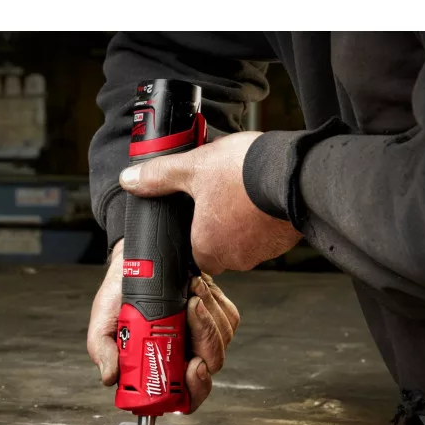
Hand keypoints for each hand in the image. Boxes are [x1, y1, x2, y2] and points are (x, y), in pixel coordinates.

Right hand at [86, 239, 239, 412]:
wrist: (132, 265)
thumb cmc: (119, 299)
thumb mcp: (103, 325)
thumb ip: (103, 351)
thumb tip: (110, 376)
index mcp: (160, 369)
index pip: (187, 398)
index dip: (195, 389)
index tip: (192, 367)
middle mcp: (185, 357)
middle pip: (211, 365)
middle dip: (205, 340)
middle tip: (191, 315)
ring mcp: (204, 338)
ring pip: (222, 340)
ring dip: (207, 315)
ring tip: (187, 297)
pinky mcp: (218, 316)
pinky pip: (227, 317)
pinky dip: (214, 301)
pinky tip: (196, 289)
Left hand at [119, 131, 302, 274]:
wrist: (293, 171)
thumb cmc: (242, 173)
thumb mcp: (192, 168)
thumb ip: (159, 177)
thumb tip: (131, 179)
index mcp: (207, 247)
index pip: (194, 252)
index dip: (197, 231)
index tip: (201, 212)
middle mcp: (235, 257)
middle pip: (222, 248)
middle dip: (222, 225)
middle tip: (223, 195)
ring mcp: (264, 252)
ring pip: (247, 242)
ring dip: (246, 222)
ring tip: (246, 191)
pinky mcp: (286, 242)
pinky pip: (271, 235)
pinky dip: (267, 219)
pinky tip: (266, 197)